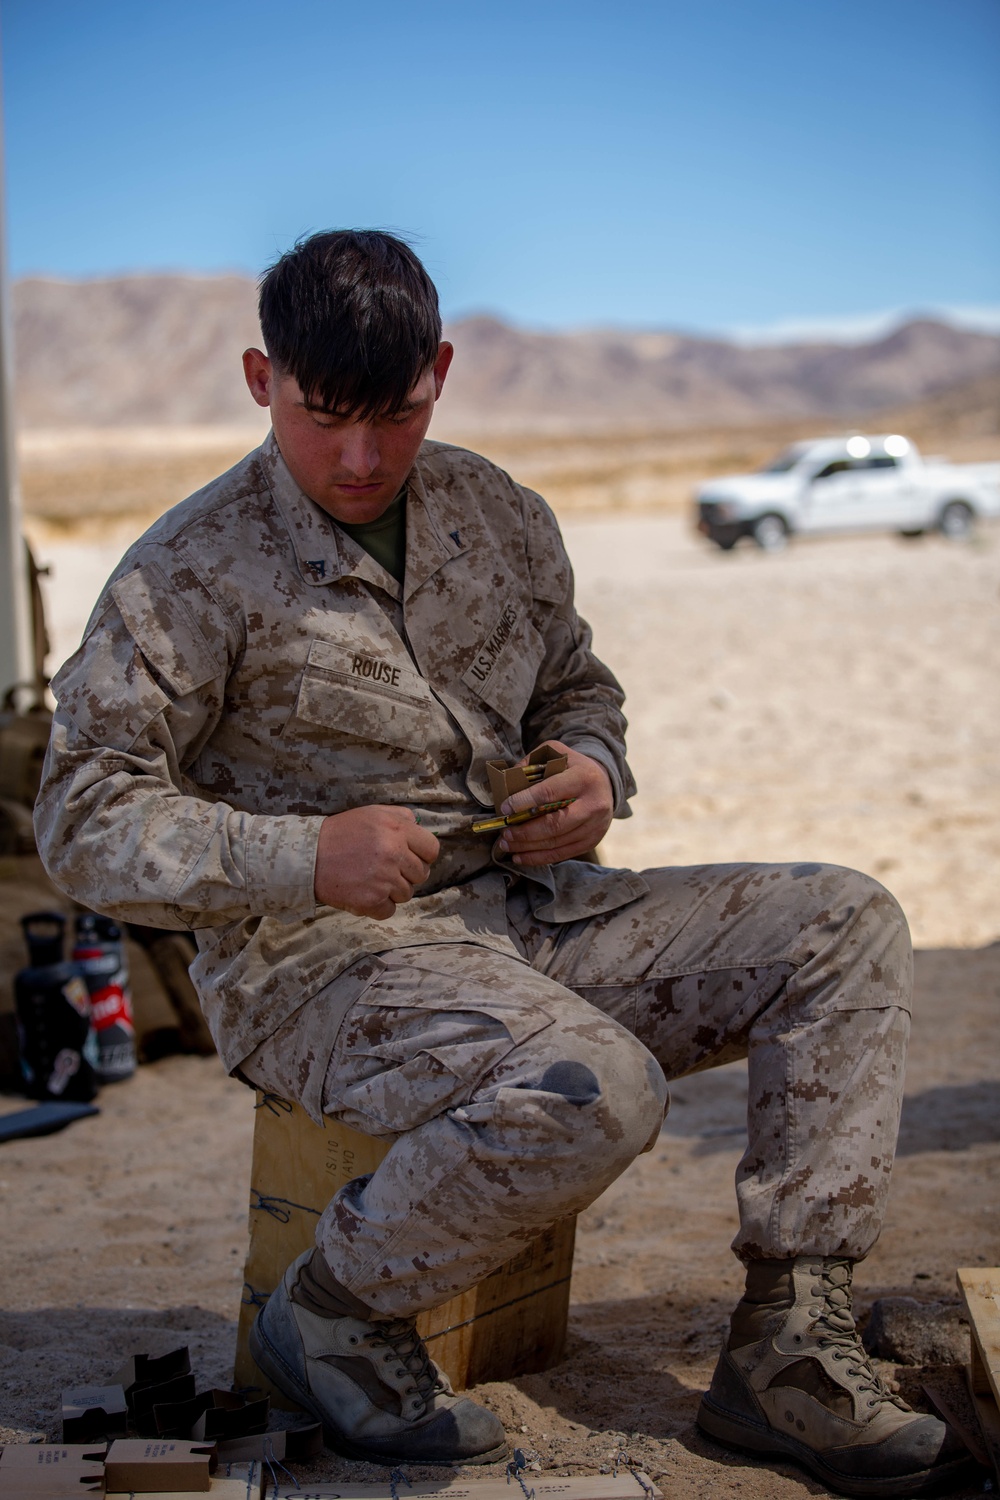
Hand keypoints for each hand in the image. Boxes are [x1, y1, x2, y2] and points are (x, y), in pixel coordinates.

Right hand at [314, 806, 439, 918]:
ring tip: (370, 879)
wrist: (308, 856)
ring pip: (406, 894)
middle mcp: (394, 854)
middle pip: (421, 874)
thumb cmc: (341, 833)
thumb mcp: (372, 813)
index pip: (431, 850)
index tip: (408, 858)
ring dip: (391, 890)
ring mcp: (384, 879)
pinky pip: (389, 911)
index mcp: (398, 830)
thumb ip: (401, 817)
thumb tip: (419, 829)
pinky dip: (378, 906)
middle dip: (406, 873)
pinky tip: (364, 893)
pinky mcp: (371, 900)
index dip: (422, 855)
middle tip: (385, 869)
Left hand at [496, 741, 613, 866]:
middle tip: (504, 832)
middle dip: (525, 831)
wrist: (604, 783)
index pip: (550, 793)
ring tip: (506, 844)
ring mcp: (595, 825)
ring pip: (557, 842)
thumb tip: (506, 782)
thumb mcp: (555, 754)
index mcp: (584, 778)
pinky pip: (562, 854)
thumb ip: (531, 762)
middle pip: (555, 824)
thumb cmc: (572, 768)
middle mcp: (594, 803)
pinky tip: (520, 856)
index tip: (504, 808)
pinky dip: (539, 858)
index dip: (524, 802)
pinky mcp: (593, 841)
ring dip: (527, 847)